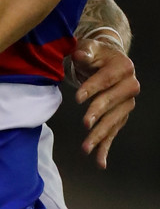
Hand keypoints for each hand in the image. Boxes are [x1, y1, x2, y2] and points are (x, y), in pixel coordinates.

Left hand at [71, 38, 138, 168]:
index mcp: (123, 67)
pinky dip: (106, 147)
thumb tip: (81, 55)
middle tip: (85, 123)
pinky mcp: (121, 115)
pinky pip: (113, 132)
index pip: (106, 79)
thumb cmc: (95, 53)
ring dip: (100, 136)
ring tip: (86, 148)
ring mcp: (127, 103)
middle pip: (111, 102)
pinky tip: (100, 161)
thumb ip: (85, 51)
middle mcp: (130, 86)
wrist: (107, 60)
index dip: (92, 88)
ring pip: (112, 121)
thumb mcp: (89, 47)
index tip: (77, 98)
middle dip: (98, 113)